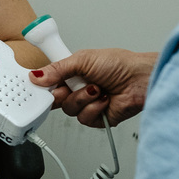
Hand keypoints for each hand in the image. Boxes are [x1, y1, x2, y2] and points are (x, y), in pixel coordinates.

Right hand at [28, 48, 154, 126]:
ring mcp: (87, 103)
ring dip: (83, 98)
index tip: (39, 85)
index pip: (48, 83)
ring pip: (69, 110)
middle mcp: (78, 89)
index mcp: (71, 73)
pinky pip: (84, 119)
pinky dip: (94, 108)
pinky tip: (105, 99)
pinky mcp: (98, 117)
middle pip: (54, 99)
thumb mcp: (83, 59)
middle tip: (70, 86)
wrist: (142, 79)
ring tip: (97, 88)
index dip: (43, 86)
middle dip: (62, 93)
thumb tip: (36, 76)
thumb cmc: (121, 64)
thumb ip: (57, 69)